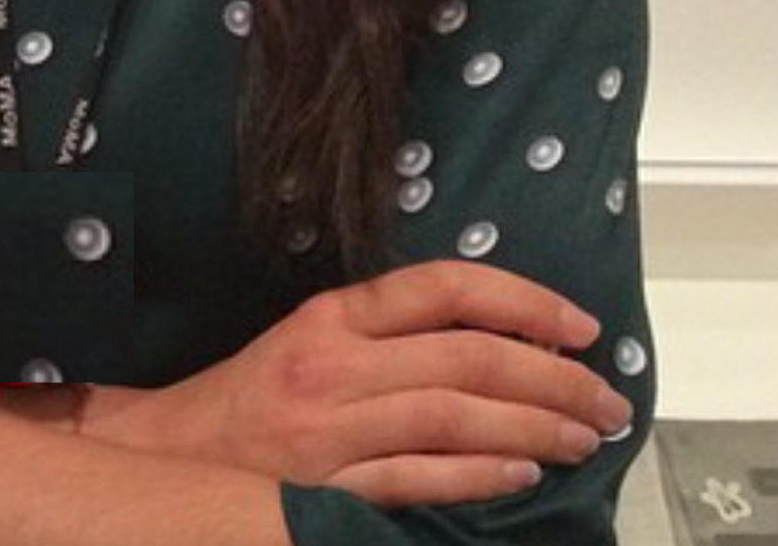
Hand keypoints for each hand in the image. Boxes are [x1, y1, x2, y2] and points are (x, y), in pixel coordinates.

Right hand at [79, 261, 631, 506]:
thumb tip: (496, 345)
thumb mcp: (309, 342)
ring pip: (454, 415)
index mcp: (331, 316)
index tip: (579, 325)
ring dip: (534, 427)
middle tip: (607, 398)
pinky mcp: (328, 488)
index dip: (521, 300)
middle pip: (465, 357)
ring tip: (585, 437)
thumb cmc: (251, 400)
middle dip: (551, 377)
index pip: (440, 287)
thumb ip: (386, 338)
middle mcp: (334, 363)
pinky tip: (524, 475)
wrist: (170, 456)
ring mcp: (332, 428)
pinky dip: (479, 476)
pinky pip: (420, 478)